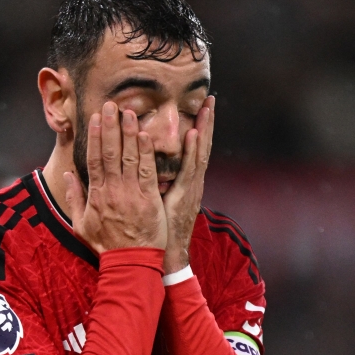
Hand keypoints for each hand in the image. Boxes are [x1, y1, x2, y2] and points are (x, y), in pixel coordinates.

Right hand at [64, 101, 166, 253]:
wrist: (129, 261)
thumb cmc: (105, 244)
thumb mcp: (80, 223)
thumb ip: (74, 197)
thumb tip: (67, 175)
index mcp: (96, 194)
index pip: (94, 159)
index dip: (95, 137)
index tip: (96, 118)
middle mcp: (112, 190)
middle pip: (111, 152)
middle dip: (110, 126)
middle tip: (111, 105)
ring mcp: (131, 193)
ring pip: (129, 157)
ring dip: (128, 132)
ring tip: (128, 112)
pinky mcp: (149, 198)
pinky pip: (147, 170)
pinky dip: (145, 152)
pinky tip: (144, 135)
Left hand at [162, 96, 214, 272]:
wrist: (164, 255)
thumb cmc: (156, 233)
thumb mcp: (156, 204)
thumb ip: (153, 184)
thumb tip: (143, 168)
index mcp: (185, 183)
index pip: (193, 150)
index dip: (198, 130)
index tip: (200, 108)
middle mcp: (192, 182)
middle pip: (200, 146)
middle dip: (206, 122)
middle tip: (210, 99)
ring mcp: (192, 188)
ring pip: (199, 152)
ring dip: (204, 128)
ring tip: (207, 106)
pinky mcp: (186, 195)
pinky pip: (189, 169)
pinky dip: (193, 150)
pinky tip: (194, 133)